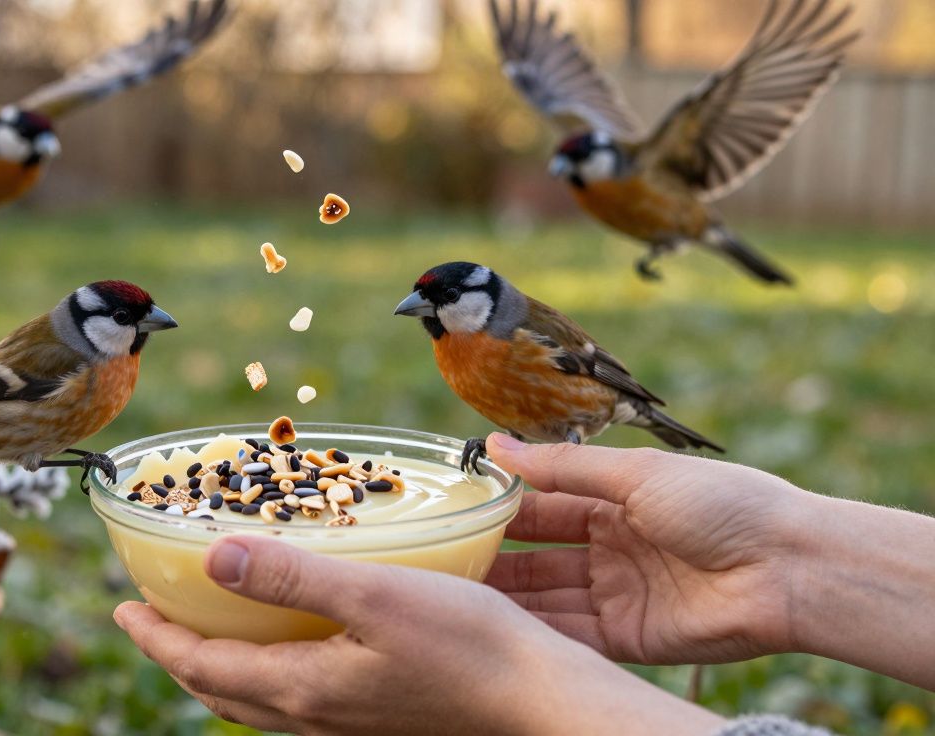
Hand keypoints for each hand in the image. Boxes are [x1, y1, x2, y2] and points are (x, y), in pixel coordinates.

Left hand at [115, 536, 723, 734]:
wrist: (542, 706)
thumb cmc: (471, 648)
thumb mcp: (376, 597)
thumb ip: (291, 577)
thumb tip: (211, 557)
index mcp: (302, 687)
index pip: (199, 666)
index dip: (154, 636)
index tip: (121, 606)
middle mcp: (315, 715)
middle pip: (219, 691)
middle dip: (177, 654)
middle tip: (152, 618)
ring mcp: (346, 723)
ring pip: (257, 700)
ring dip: (219, 666)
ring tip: (209, 628)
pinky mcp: (376, 718)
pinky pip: (296, 701)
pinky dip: (266, 672)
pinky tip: (292, 645)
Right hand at [484, 432, 814, 664]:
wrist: (789, 567)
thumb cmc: (723, 504)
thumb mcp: (635, 474)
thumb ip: (562, 466)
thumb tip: (496, 443)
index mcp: (616, 501)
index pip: (543, 505)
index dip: (501, 507)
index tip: (453, 506)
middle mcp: (612, 547)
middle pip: (537, 555)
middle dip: (492, 557)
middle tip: (438, 557)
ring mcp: (619, 593)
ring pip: (547, 596)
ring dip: (506, 595)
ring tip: (453, 592)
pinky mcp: (630, 636)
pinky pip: (572, 634)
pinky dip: (537, 629)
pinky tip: (497, 624)